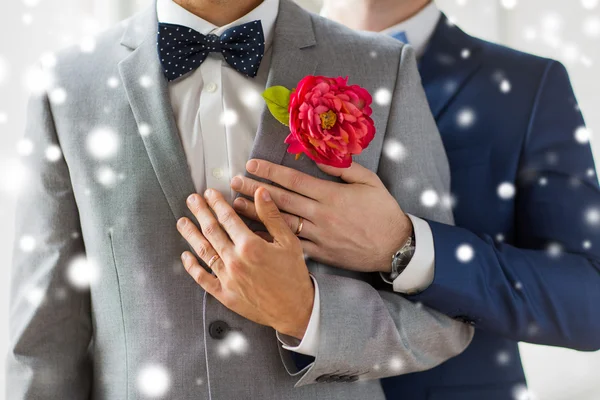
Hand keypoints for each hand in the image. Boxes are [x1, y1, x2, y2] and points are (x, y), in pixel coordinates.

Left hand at [177, 187, 314, 339]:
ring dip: (191, 235)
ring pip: (204, 251)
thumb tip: (261, 192)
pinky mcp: (225, 294)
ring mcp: (228, 278)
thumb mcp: (289, 242)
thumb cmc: (294, 275)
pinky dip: (192, 266)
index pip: (228, 218)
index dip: (216, 203)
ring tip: (182, 222)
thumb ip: (271, 216)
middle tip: (191, 200)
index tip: (209, 194)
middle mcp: (235, 261)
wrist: (295, 310)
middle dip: (200, 212)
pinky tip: (185, 256)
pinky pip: (203, 278)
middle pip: (211, 231)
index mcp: (251, 246)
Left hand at [231, 159, 412, 273]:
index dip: (269, 171)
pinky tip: (256, 235)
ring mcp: (319, 235)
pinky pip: (291, 245)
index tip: (251, 164)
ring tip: (235, 207)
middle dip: (254, 189)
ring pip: (280, 223)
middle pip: (281, 199)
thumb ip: (343, 168)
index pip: (293, 179)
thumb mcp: (369, 181)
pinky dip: (272, 240)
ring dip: (256, 214)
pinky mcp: (321, 252)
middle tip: (233, 182)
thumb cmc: (383, 211)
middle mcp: (321, 214)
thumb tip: (318, 158)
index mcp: (331, 194)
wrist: (396, 247)